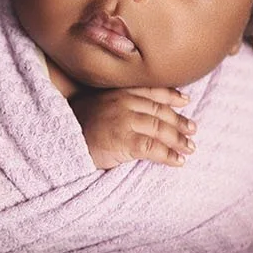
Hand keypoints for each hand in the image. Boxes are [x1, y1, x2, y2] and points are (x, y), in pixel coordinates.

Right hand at [71, 86, 195, 170]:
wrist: (59, 140)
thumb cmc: (74, 125)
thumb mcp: (95, 104)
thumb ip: (115, 103)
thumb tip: (134, 112)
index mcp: (119, 92)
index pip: (152, 91)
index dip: (172, 95)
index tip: (185, 100)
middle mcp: (125, 103)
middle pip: (161, 111)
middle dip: (180, 121)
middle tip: (193, 129)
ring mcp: (126, 121)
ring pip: (161, 129)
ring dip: (179, 140)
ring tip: (189, 148)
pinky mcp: (125, 141)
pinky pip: (154, 148)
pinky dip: (169, 155)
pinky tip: (178, 161)